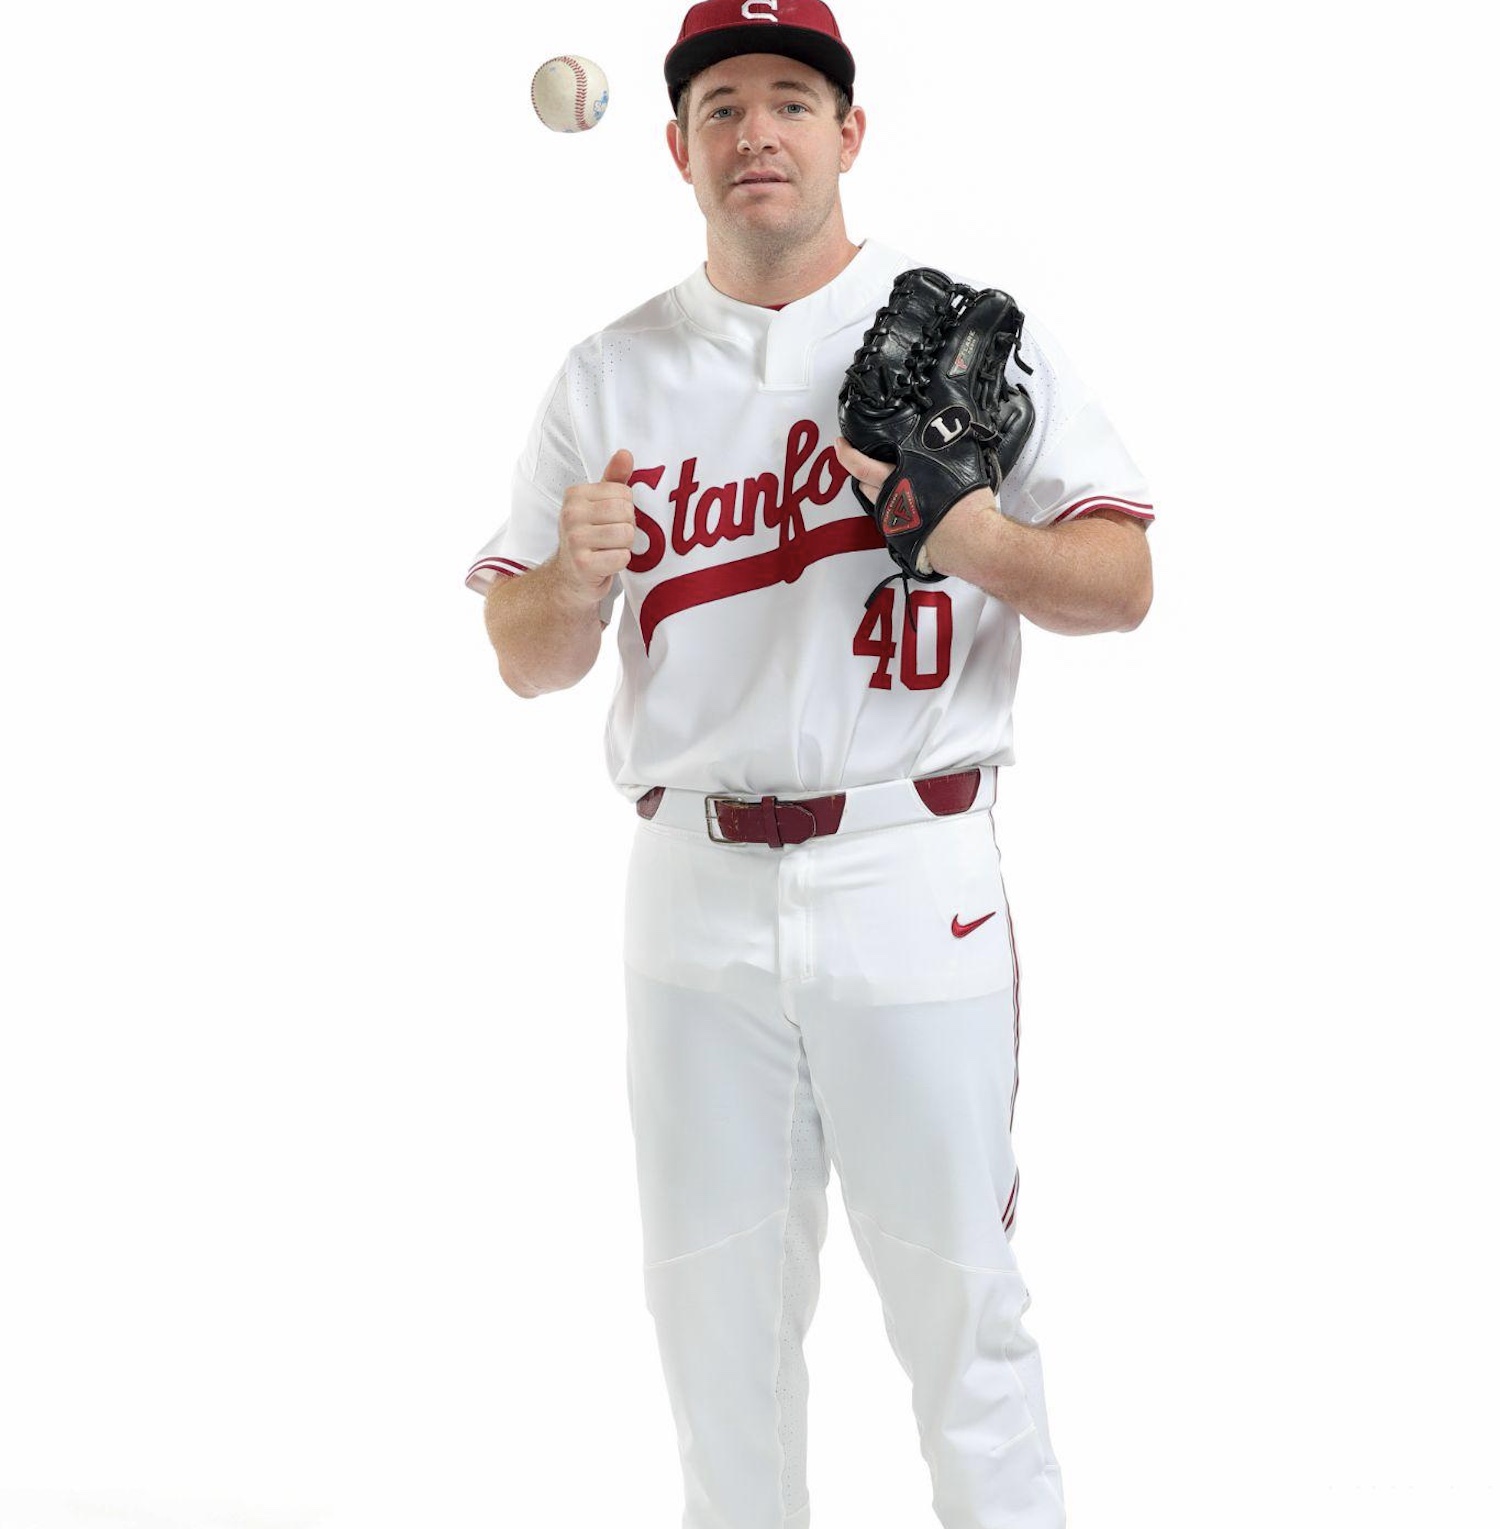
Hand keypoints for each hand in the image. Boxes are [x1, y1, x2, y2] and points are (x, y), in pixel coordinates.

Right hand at [556, 447, 637, 606]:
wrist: (569, 579)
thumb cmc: (588, 538)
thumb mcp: (598, 505)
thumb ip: (614, 480)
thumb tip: (625, 453)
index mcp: (575, 494)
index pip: (624, 493)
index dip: (627, 510)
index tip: (611, 521)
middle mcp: (570, 514)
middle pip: (626, 513)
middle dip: (627, 528)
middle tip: (612, 539)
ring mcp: (574, 539)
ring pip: (626, 535)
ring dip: (625, 546)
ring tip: (609, 550)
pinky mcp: (582, 564)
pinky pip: (621, 557)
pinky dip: (620, 563)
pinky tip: (606, 563)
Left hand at [833, 436, 994, 576]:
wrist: (972, 542)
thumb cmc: (968, 507)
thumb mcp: (961, 463)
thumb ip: (948, 448)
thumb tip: (953, 430)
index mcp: (901, 479)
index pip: (861, 465)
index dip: (846, 453)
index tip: (840, 443)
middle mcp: (892, 500)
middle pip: (863, 483)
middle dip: (861, 471)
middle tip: (867, 460)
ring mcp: (894, 521)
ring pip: (875, 502)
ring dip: (878, 491)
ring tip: (894, 482)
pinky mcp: (900, 539)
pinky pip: (890, 519)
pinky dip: (895, 510)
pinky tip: (911, 505)